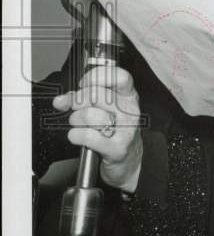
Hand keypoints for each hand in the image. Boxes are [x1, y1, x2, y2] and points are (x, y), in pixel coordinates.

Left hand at [52, 65, 142, 192]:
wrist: (128, 160)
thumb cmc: (114, 131)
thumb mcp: (103, 109)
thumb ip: (82, 99)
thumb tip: (61, 100)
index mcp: (128, 97)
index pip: (119, 76)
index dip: (96, 77)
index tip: (84, 84)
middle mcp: (129, 111)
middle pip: (96, 94)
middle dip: (78, 101)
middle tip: (77, 109)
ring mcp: (126, 130)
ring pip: (89, 115)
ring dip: (76, 120)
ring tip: (80, 125)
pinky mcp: (118, 148)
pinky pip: (88, 136)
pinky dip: (76, 135)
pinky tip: (78, 136)